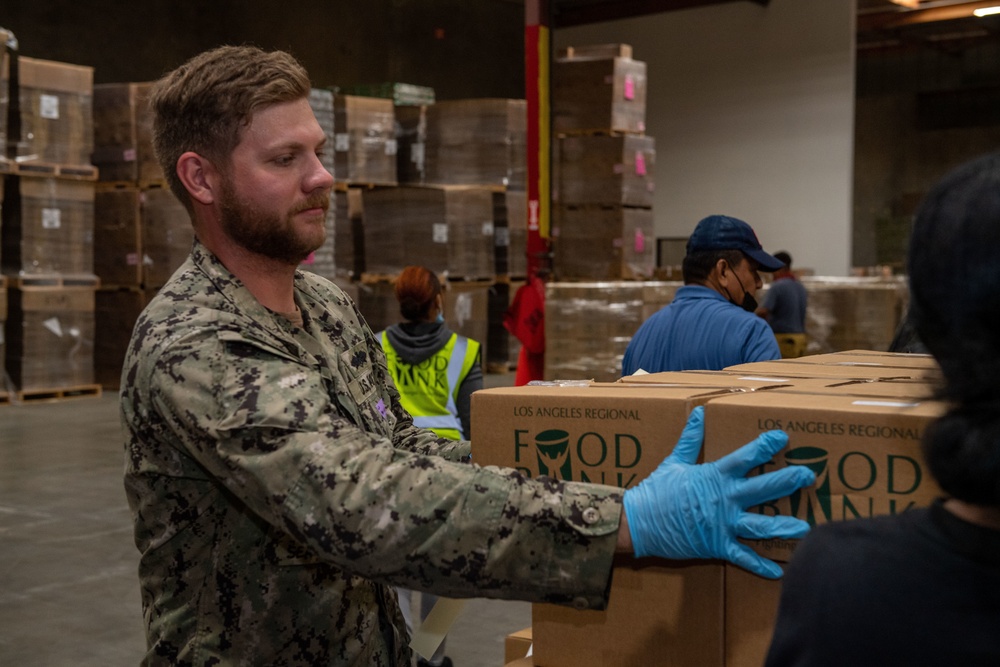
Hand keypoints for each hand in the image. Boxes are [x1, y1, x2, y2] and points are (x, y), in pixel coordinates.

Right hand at [622, 406, 814, 578]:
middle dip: (787, 481)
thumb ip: (691, 438)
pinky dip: (759, 565)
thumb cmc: (656, 490)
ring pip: (760, 525)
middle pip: (762, 488)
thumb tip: (700, 412)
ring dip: (784, 526)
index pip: (745, 457)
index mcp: (714, 476)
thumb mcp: (674, 461)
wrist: (638, 522)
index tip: (783, 437)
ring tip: (805, 527)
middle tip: (809, 476)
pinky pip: (742, 556)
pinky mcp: (717, 545)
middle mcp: (723, 499)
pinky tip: (777, 571)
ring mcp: (722, 523)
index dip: (765, 446)